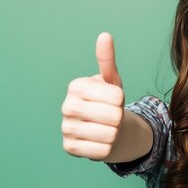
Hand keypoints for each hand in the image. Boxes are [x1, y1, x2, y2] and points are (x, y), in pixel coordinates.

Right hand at [61, 32, 124, 159]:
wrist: (104, 128)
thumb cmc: (108, 102)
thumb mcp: (111, 81)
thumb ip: (107, 60)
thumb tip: (105, 36)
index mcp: (76, 86)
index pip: (117, 97)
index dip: (121, 101)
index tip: (112, 101)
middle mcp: (67, 106)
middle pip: (114, 116)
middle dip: (118, 118)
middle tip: (110, 116)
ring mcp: (66, 129)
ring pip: (110, 135)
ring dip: (114, 133)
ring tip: (106, 128)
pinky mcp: (70, 148)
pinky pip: (103, 151)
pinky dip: (107, 148)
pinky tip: (99, 140)